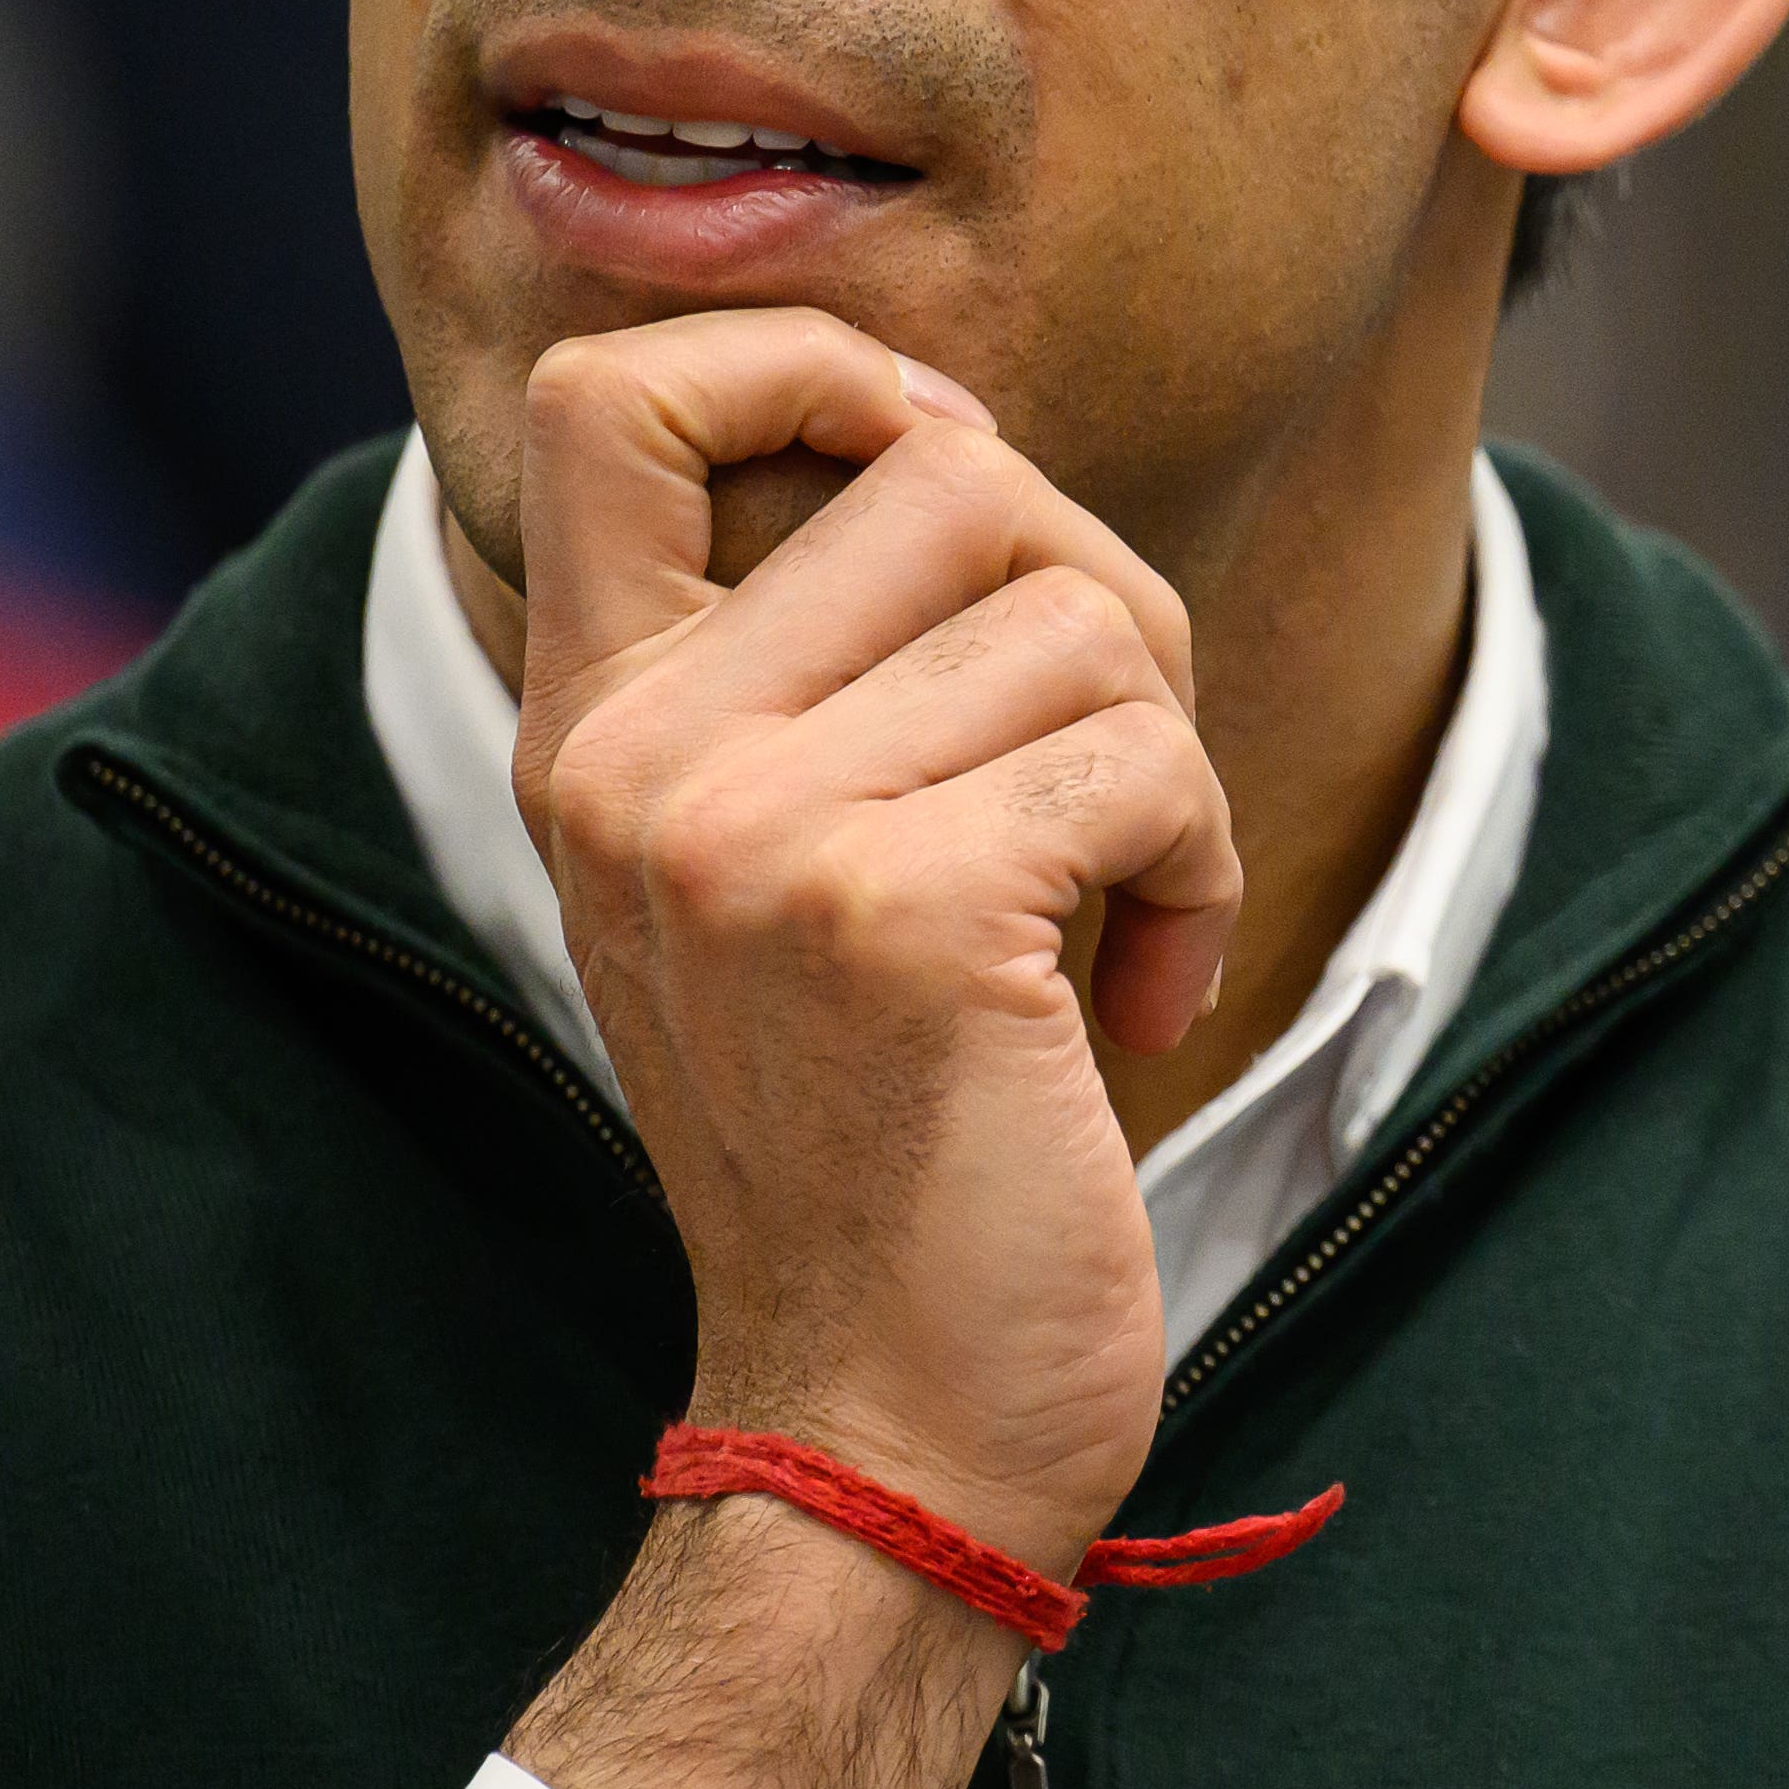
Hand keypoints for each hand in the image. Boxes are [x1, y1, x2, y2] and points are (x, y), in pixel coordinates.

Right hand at [492, 306, 1235, 1788]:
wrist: (882, 1427)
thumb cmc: (890, 1132)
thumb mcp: (791, 866)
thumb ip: (823, 654)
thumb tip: (949, 425)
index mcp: (592, 728)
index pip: (609, 392)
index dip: (805, 362)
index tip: (930, 470)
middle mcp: (641, 758)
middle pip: (954, 473)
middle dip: (1099, 606)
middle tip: (1100, 784)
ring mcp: (756, 830)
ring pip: (1084, 611)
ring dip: (1163, 765)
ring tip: (1106, 921)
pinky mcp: (905, 909)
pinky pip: (1150, 754)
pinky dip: (1197, 869)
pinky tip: (1132, 1005)